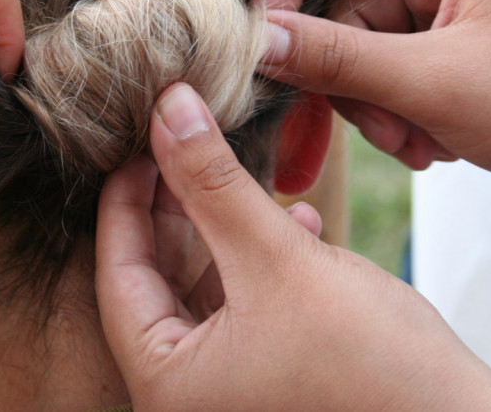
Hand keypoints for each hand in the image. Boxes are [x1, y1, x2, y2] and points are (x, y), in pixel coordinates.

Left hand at [96, 83, 490, 410]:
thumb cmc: (373, 365)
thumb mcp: (277, 259)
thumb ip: (214, 183)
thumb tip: (167, 107)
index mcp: (168, 385)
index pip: (118, 275)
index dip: (124, 200)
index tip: (138, 141)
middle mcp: (191, 396)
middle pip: (159, 279)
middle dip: (176, 206)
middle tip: (181, 142)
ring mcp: (234, 390)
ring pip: (207, 287)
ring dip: (225, 226)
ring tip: (238, 170)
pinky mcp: (276, 377)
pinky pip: (247, 307)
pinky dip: (262, 261)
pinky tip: (296, 219)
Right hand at [254, 0, 490, 227]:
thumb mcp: (435, 84)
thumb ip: (339, 59)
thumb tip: (260, 41)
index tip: (262, 40)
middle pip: (348, 6)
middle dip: (351, 76)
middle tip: (371, 124)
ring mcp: (455, 10)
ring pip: (367, 52)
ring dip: (377, 107)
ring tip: (417, 144)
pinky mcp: (459, 51)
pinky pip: (395, 75)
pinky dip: (401, 115)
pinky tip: (435, 146)